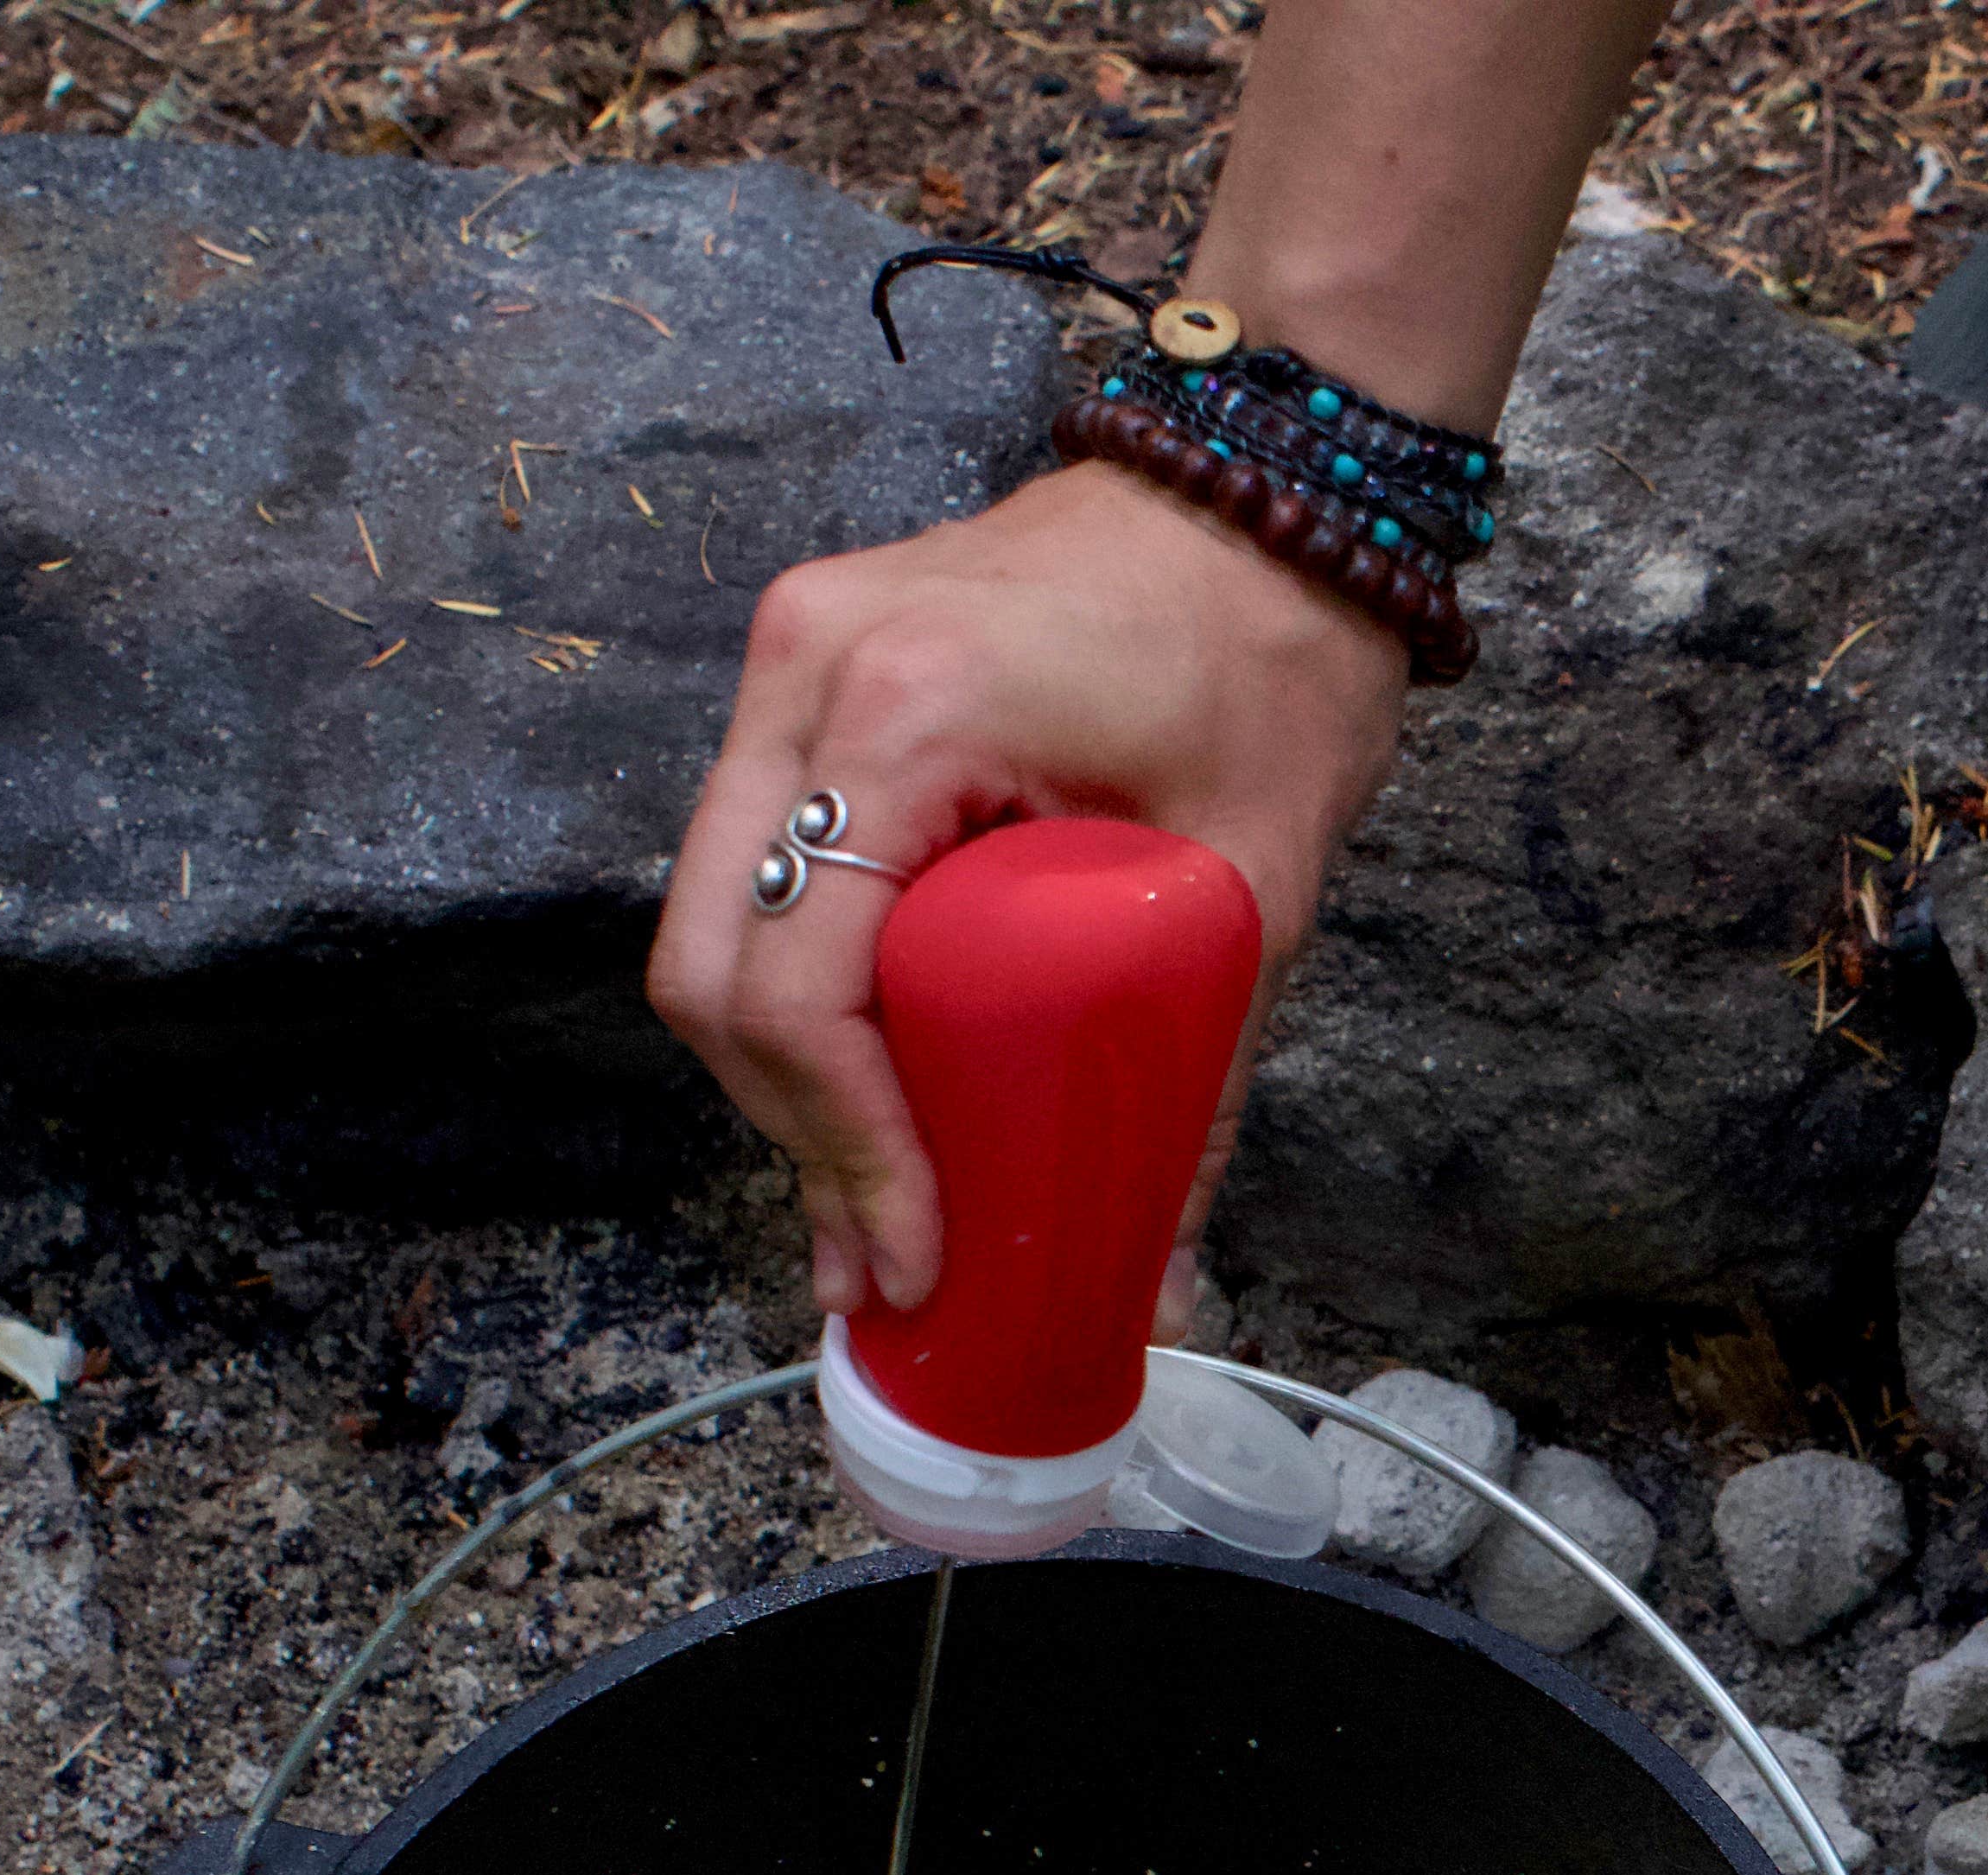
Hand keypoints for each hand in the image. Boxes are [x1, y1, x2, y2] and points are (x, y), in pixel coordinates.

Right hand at [644, 457, 1411, 1327]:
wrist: (1273, 491)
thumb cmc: (1272, 655)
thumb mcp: (1251, 886)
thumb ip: (1193, 1081)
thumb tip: (1154, 1269)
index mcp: (905, 714)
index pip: (801, 984)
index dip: (846, 1149)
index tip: (915, 1253)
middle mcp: (807, 672)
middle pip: (715, 967)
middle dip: (794, 1132)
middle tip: (881, 1252)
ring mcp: (789, 659)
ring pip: (716, 921)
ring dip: (785, 1071)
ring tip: (872, 1196)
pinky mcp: (809, 672)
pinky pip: (761, 862)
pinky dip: (803, 982)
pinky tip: (870, 1076)